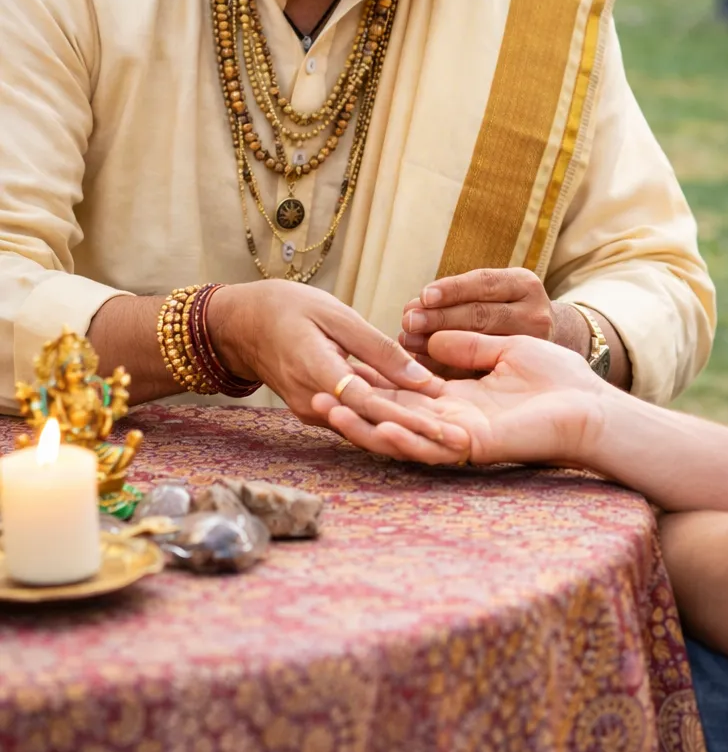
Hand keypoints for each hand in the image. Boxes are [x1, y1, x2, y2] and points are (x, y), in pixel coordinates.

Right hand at [208, 282, 442, 426]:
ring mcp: (314, 411)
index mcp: (318, 373)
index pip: (371, 404)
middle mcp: (314, 403)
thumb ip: (379, 349)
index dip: (411, 419)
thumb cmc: (290, 308)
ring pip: (367, 426)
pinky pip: (357, 418)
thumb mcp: (337, 316)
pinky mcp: (317, 411)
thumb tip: (422, 379)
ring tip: (448, 439)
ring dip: (407, 433)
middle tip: (459, 443)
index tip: (445, 427)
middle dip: (418, 436)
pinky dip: (387, 420)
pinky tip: (421, 420)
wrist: (243, 324)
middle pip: (373, 425)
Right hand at [311, 330, 606, 467]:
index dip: (368, 386)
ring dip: (365, 428)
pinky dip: (402, 440)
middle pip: (390, 421)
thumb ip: (467, 346)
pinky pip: (432, 448)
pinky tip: (377, 428)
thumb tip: (433, 340)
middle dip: (353, 412)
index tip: (332, 371)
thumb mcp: (503, 349)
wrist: (594, 405)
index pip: (401, 396)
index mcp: (455, 404)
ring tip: (329, 412)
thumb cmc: (557, 377)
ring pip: (402, 439)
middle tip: (313, 398)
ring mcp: (460, 440)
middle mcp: (450, 425)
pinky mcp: (476, 449)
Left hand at [400, 269, 588, 362]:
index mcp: (524, 285)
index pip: (484, 283)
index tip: (423, 296)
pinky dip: (447, 366)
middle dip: (440, 318)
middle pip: (481, 314)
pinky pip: (478, 371)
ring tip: (408, 341)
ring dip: (437, 344)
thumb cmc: (502, 308)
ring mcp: (533, 347)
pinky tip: (422, 362)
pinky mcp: (520, 374)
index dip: (452, 289)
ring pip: (480, 345)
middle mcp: (534, 314)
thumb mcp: (493, 290)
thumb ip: (457, 296)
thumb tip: (411, 309)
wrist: (545, 338)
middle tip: (408, 321)